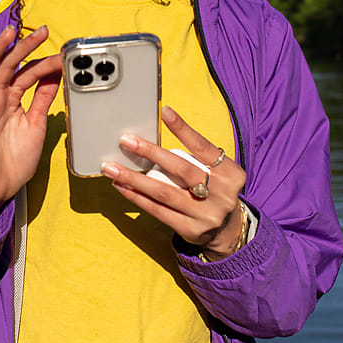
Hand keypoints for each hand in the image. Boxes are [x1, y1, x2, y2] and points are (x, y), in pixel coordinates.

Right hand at [0, 25, 61, 240]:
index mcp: (11, 99)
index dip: (44, 63)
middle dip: (23, 48)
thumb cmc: (15, 159)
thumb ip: (42, 101)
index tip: (63, 55)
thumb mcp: (35, 126)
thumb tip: (55, 75)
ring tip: (6, 35)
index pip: (27, 74)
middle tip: (40, 31)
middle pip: (8, 66)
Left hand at [101, 106, 247, 259]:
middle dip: (151, 153)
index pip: (203, 147)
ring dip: (134, 178)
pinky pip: (157, 210)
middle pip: (181, 169)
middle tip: (126, 141)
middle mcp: (221, 194)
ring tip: (112, 167)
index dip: (184, 129)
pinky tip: (121, 186)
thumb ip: (193, 157)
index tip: (165, 112)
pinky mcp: (191, 229)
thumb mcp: (215, 171)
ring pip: (164, 192)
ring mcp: (206, 214)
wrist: (226, 228)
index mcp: (230, 173)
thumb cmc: (213, 189)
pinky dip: (136, 196)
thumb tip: (151, 140)